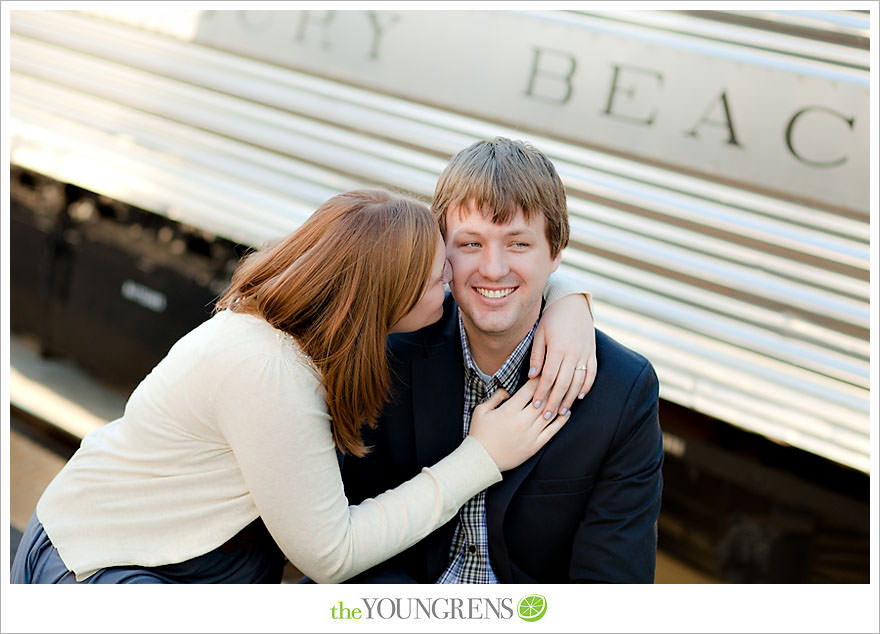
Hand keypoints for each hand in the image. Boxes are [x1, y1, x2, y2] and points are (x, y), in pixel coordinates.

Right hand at [467, 379, 566, 470]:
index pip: (529, 390)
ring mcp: (531, 434)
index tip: (543, 372)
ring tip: (565, 393)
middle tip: (558, 378)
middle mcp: (523, 421)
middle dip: (551, 387)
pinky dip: (561, 421)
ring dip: (558, 402)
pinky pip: (552, 431)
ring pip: (550, 414)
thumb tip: (508, 390)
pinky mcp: (536, 445)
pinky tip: (566, 412)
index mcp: (509, 410)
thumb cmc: (479, 434)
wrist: (482, 460)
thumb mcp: (481, 410)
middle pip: (543, 400)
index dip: (538, 379)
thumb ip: (496, 397)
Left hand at [529, 294, 596, 419]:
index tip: (535, 406)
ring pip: (578, 382)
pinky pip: (592, 373)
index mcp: (557, 348)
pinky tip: (578, 397)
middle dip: (554, 402)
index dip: (541, 393)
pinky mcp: (592, 352)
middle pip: (563, 384)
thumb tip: (532, 376)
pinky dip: (586, 386)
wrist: (573, 302)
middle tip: (546, 417)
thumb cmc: (552, 318)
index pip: (548, 377)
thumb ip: (537, 355)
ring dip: (569, 399)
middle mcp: (573, 353)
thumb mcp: (539, 334)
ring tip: (561, 412)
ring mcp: (585, 353)